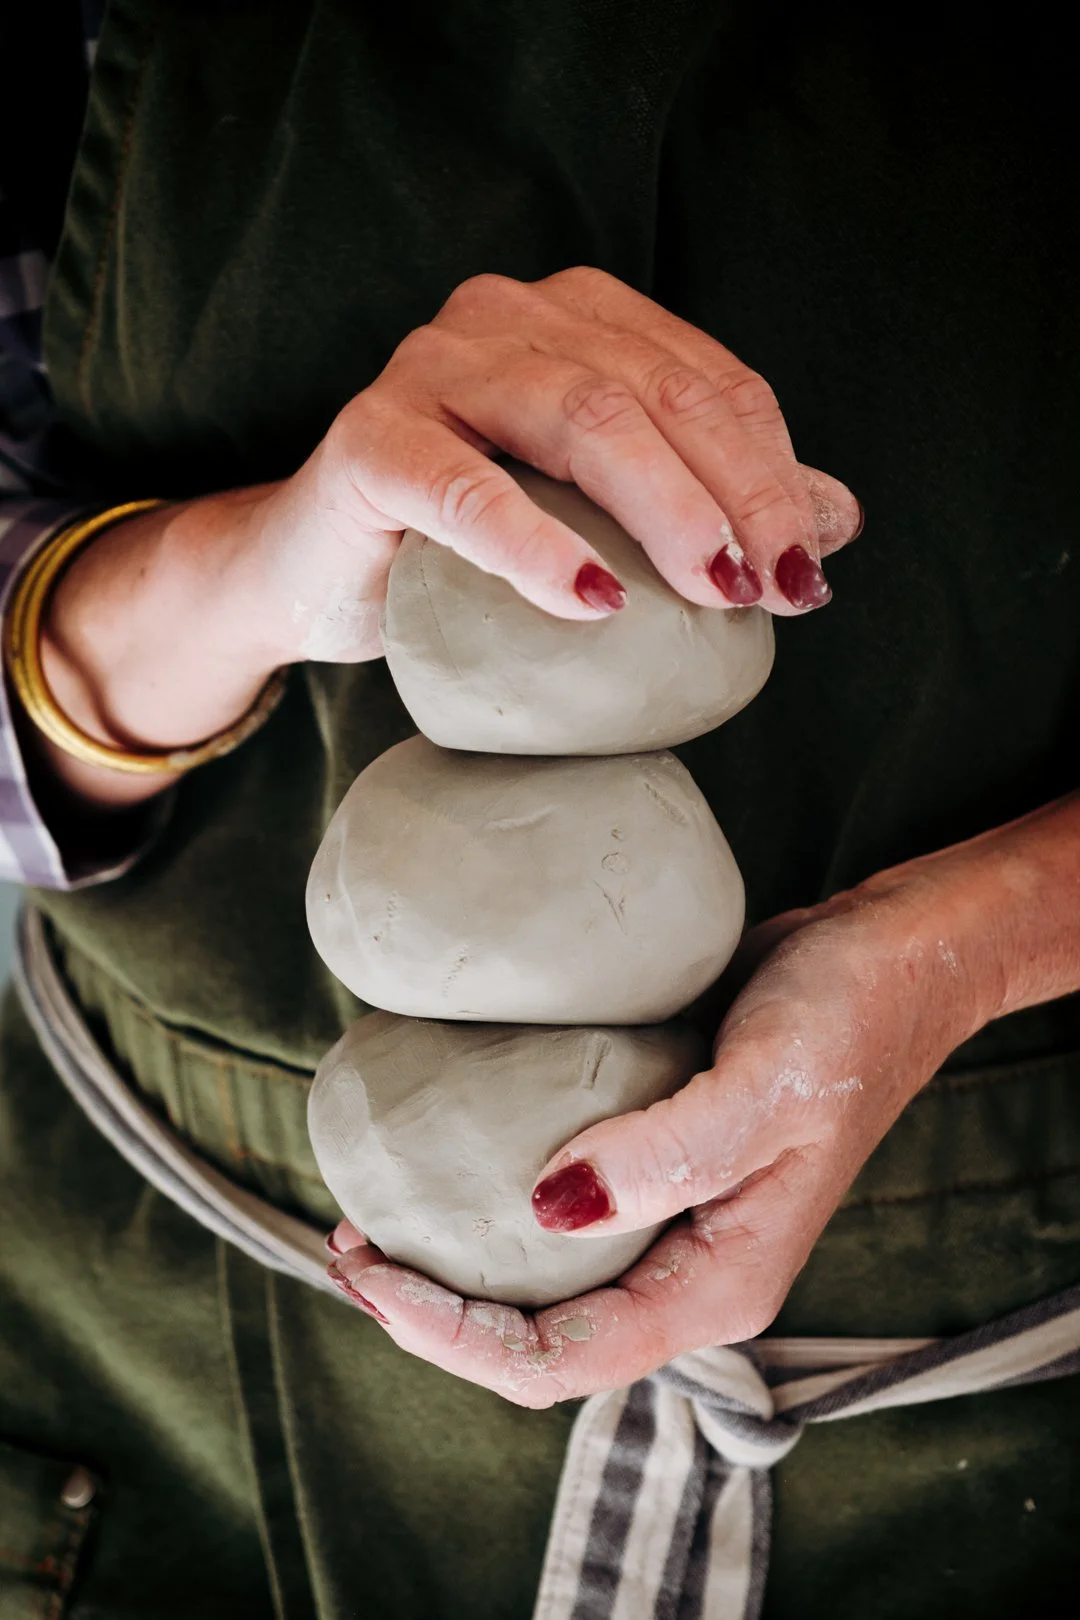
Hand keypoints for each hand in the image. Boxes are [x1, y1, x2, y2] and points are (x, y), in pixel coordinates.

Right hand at [37, 267, 860, 807]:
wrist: (325, 578)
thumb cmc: (471, 553)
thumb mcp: (605, 526)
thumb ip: (711, 507)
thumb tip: (837, 521)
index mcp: (576, 320)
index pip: (710, 381)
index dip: (774, 475)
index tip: (807, 576)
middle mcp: (505, 316)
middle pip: (658, 391)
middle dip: (737, 495)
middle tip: (774, 592)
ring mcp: (431, 366)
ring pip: (580, 415)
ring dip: (665, 510)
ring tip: (714, 593)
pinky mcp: (371, 439)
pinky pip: (465, 490)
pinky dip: (538, 547)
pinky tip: (594, 603)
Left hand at [322, 798, 1079, 1405]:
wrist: (893, 955)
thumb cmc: (846, 1018)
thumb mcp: (764, 1086)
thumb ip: (663, 1157)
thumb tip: (544, 1208)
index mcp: (717, 1286)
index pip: (559, 1361)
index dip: (449, 1335)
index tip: (367, 1265)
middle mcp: (688, 1272)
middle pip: (538, 1345)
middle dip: (433, 1316)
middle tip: (349, 1241)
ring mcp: (670, 1223)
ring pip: (542, 1290)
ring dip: (453, 1270)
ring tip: (372, 1215)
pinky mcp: (655, 1165)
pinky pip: (558, 1218)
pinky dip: (489, 1208)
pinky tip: (443, 1160)